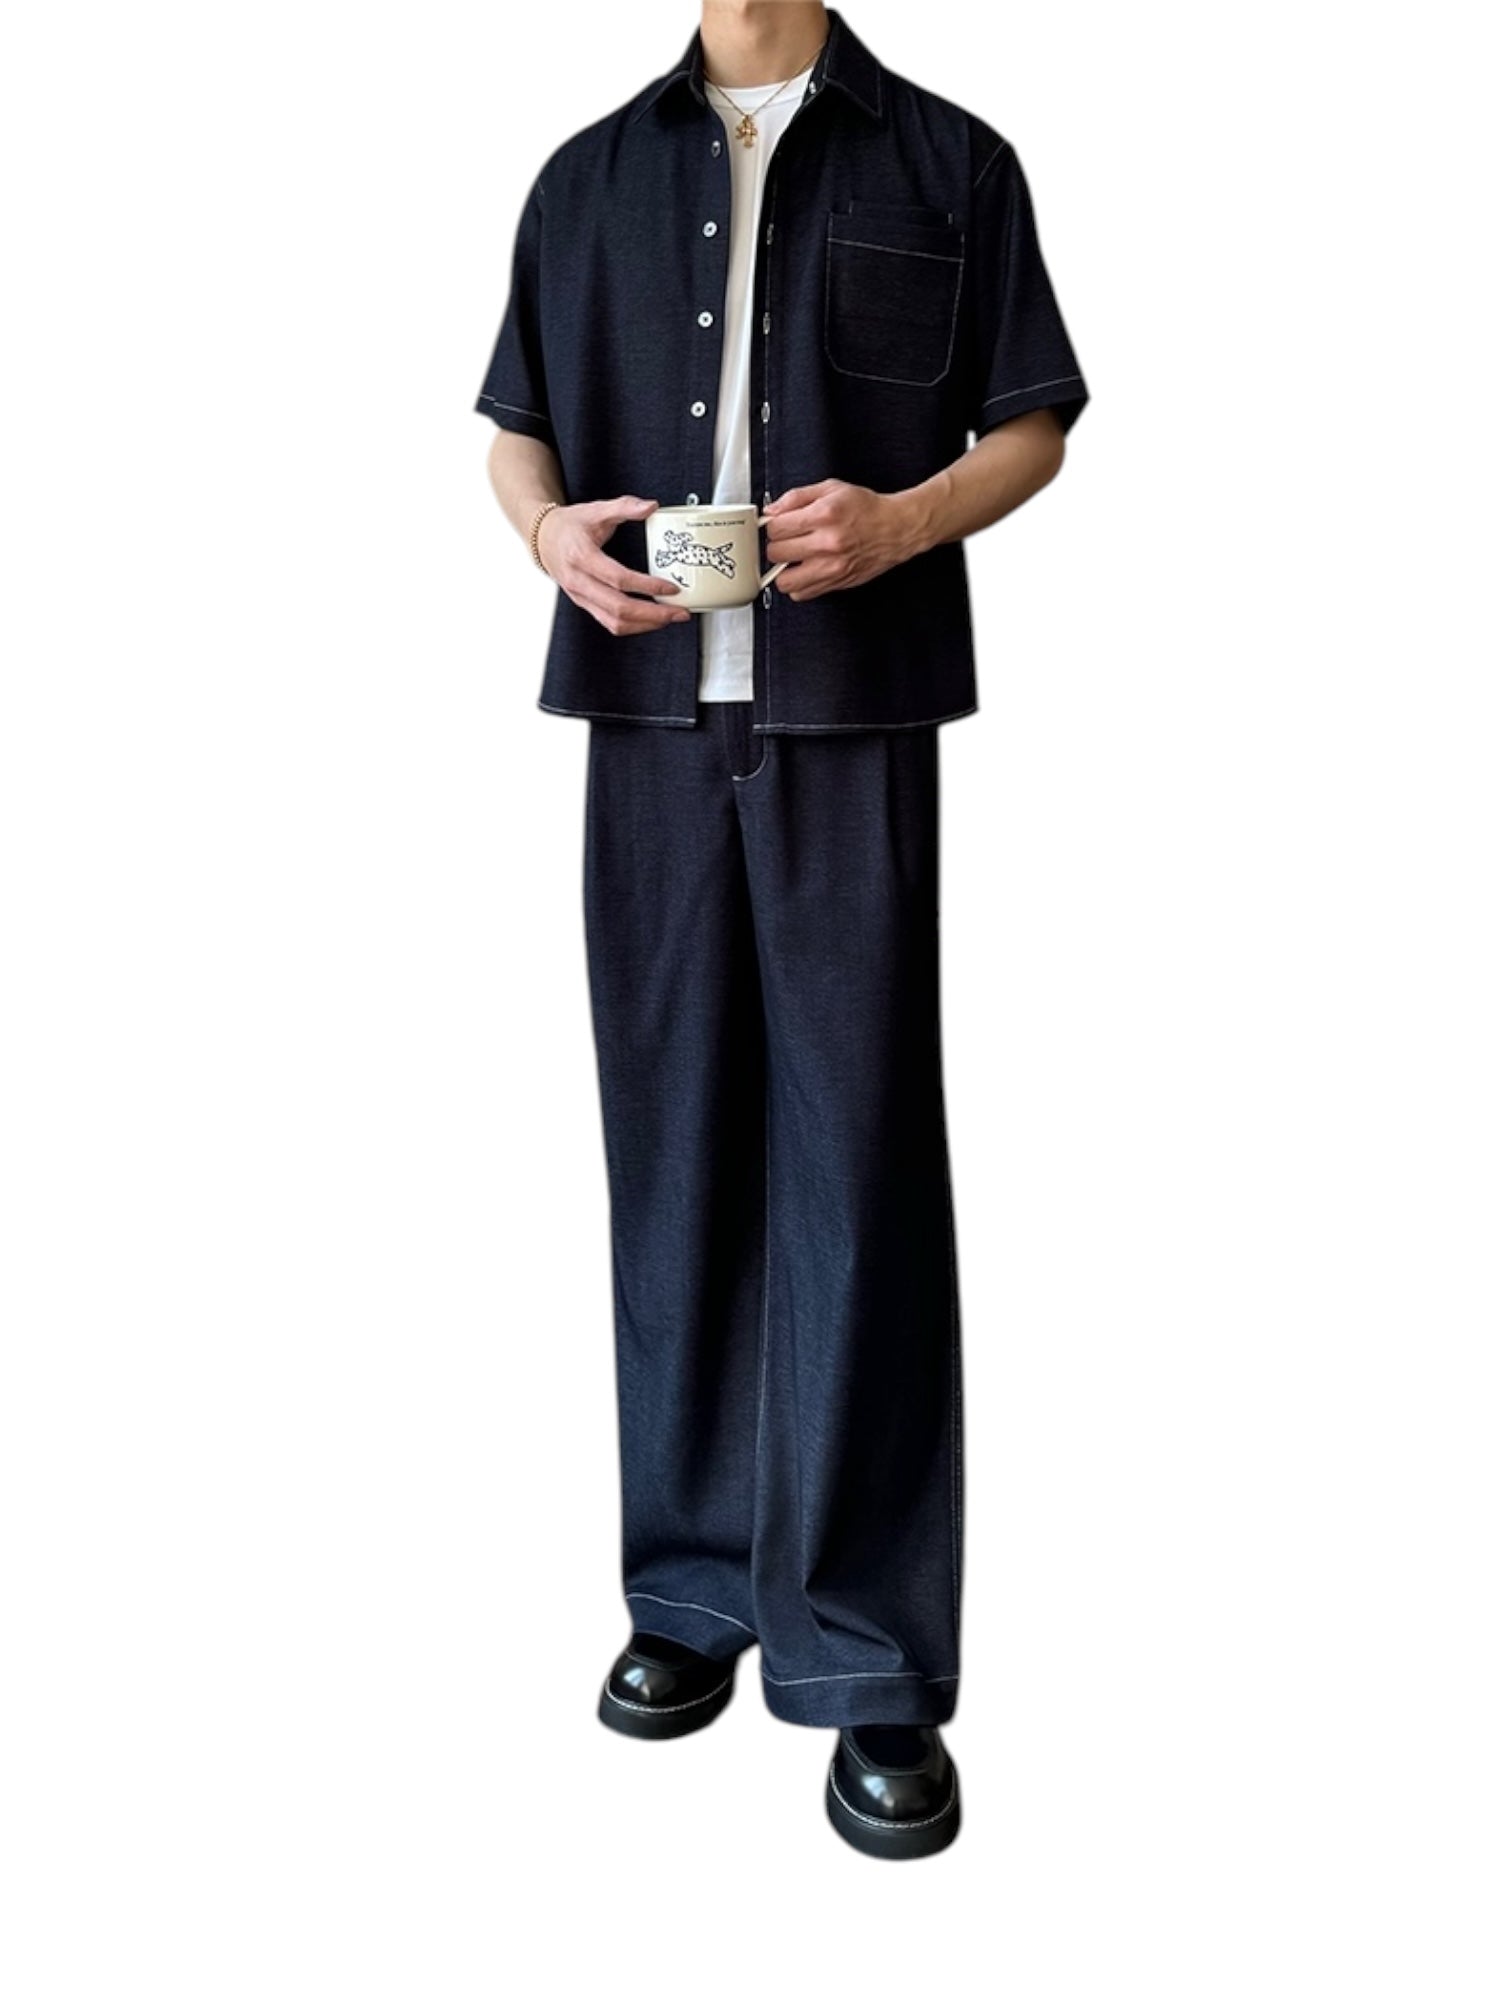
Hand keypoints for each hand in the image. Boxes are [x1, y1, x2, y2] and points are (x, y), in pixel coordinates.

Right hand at [537, 496, 692, 635]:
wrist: (543, 539)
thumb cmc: (569, 525)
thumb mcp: (596, 510)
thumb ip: (624, 507)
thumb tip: (651, 506)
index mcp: (582, 557)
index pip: (618, 579)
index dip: (646, 586)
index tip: (670, 588)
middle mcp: (579, 582)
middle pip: (618, 609)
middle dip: (653, 615)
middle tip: (679, 612)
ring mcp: (581, 597)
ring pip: (614, 623)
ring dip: (646, 625)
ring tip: (669, 618)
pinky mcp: (586, 605)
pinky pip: (610, 624)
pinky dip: (634, 626)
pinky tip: (652, 620)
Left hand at [761, 479, 924, 600]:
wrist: (896, 529)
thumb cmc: (866, 509)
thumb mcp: (831, 489)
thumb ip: (797, 497)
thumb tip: (771, 511)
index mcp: (824, 516)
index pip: (776, 528)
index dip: (772, 525)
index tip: (779, 525)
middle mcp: (827, 543)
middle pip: (776, 553)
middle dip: (777, 545)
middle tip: (787, 540)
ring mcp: (832, 567)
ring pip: (785, 581)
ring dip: (783, 570)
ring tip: (793, 559)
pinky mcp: (836, 583)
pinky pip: (802, 594)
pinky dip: (798, 585)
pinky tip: (805, 571)